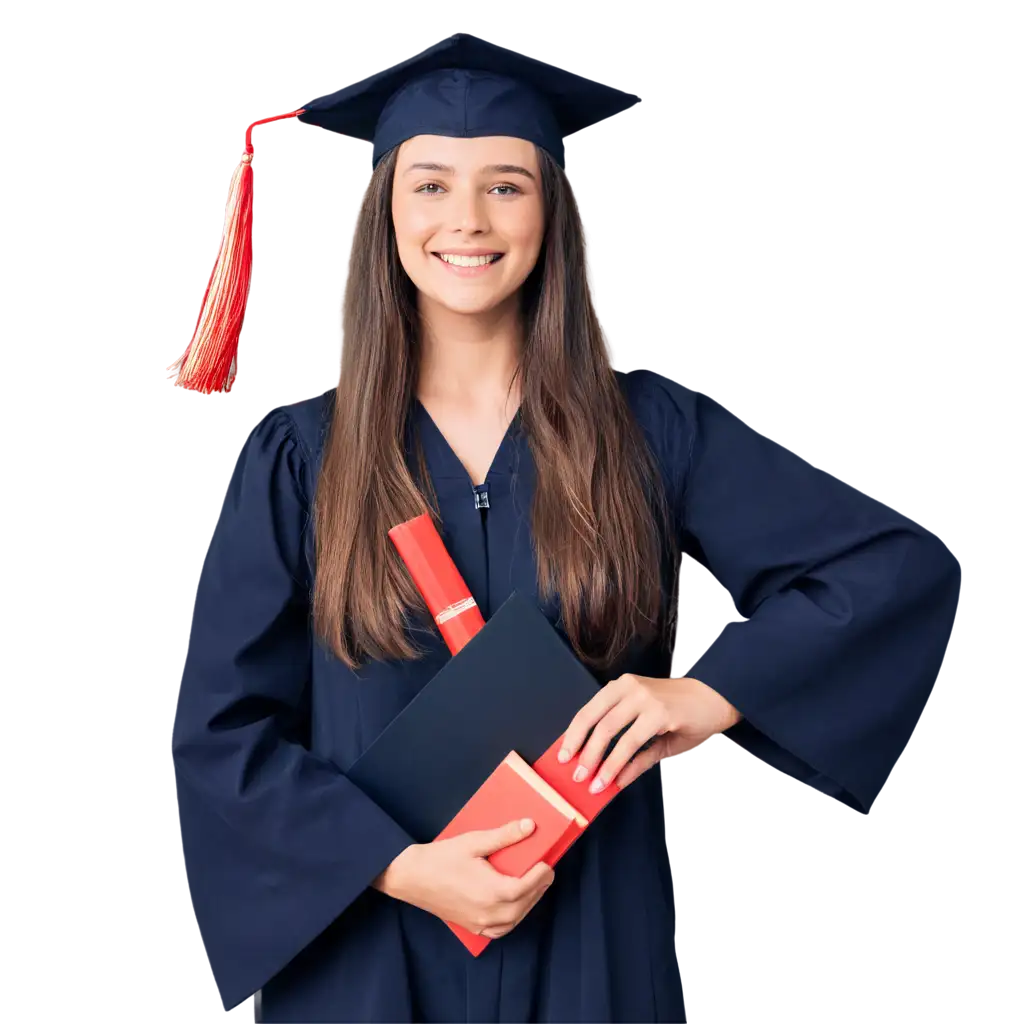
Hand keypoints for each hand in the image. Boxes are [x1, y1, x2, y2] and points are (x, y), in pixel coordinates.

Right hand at [374, 819, 554, 939]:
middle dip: (538, 888)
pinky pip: (499, 930)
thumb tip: (529, 826)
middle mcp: (488, 913)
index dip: (541, 875)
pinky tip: (513, 908)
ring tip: (533, 887)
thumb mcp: (474, 842)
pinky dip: (511, 920)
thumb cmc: (441, 858)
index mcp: (492, 892)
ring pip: (514, 920)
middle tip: (545, 872)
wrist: (410, 877)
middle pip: (524, 904)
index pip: (527, 886)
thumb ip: (504, 836)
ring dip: (527, 904)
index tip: (548, 863)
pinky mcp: (470, 926)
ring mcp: (479, 923)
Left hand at [558, 674, 741, 793]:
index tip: (562, 756)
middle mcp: (629, 688)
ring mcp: (645, 698)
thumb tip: (608, 778)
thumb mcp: (650, 729)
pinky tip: (617, 780)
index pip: (588, 711)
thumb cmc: (682, 712)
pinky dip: (623, 765)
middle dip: (583, 753)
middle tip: (576, 777)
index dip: (572, 735)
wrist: (717, 699)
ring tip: (593, 784)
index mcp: (621, 687)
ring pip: (611, 732)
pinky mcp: (661, 713)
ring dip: (601, 763)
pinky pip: (634, 744)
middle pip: (596, 722)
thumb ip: (629, 750)